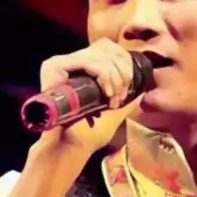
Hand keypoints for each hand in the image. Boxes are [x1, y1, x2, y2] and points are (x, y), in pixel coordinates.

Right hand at [28, 38, 141, 159]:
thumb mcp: (113, 117)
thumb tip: (142, 90)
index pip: (108, 49)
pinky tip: (106, 94)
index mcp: (84, 72)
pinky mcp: (54, 68)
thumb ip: (126, 102)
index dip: (124, 64)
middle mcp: (72, 65)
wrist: (66, 149)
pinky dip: (103, 75)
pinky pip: (89, 61)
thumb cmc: (87, 136)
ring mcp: (62, 65)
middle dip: (123, 71)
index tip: (124, 93)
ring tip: (112, 98)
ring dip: (114, 76)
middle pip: (107, 47)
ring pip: (100, 54)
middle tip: (120, 96)